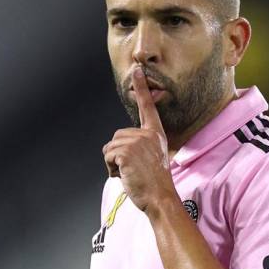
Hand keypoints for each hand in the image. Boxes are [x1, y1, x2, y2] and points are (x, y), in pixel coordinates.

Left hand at [103, 66, 176, 211]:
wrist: (160, 198)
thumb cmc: (155, 184)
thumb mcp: (152, 158)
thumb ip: (141, 147)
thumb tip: (122, 147)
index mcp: (155, 134)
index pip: (147, 108)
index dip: (142, 88)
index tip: (137, 70)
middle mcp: (147, 135)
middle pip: (117, 136)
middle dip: (117, 154)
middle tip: (133, 170)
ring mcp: (137, 142)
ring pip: (110, 146)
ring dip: (113, 163)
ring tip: (130, 173)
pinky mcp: (127, 151)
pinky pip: (108, 155)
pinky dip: (111, 168)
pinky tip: (125, 175)